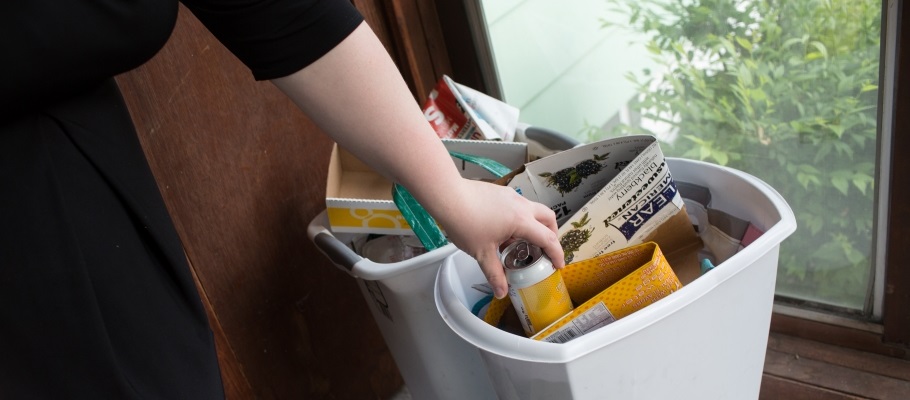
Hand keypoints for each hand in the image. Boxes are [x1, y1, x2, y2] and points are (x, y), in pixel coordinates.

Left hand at [432, 178, 563, 298]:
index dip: (557, 254)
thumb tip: (502, 292)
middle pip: (548, 218)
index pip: (548, 239)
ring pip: (533, 209)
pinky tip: (503, 229)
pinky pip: (518, 205)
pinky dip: (520, 218)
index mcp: (521, 221)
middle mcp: (521, 205)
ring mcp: (511, 196)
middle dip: (551, 234)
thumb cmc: (465, 222)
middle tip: (544, 250)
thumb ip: (495, 273)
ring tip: (520, 242)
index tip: (558, 265)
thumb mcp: (482, 253)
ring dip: (534, 225)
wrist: (448, 196)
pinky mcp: (500, 192)